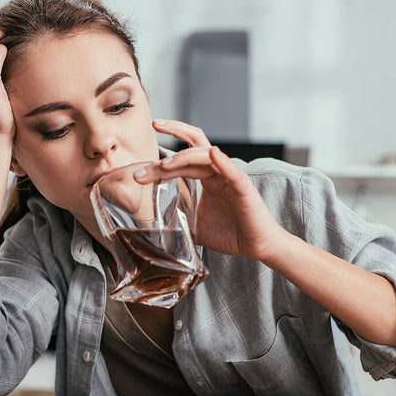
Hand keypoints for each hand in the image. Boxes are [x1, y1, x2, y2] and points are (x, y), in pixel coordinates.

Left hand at [136, 120, 287, 261]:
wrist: (256, 246)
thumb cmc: (230, 234)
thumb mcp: (196, 227)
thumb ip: (180, 221)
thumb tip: (156, 231)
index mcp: (206, 178)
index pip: (182, 161)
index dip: (160, 161)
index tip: (139, 166)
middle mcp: (217, 173)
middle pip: (190, 150)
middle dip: (168, 149)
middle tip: (146, 154)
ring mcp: (230, 178)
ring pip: (206, 156)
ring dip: (184, 157)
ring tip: (164, 166)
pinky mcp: (244, 188)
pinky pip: (232, 171)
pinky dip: (222, 161)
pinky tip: (211, 154)